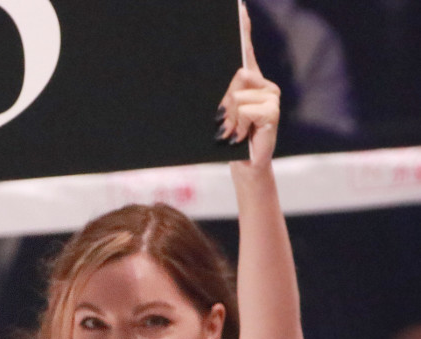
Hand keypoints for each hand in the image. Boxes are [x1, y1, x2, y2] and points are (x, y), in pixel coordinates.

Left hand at [216, 4, 279, 170]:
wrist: (245, 165)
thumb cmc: (232, 140)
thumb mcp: (225, 114)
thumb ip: (228, 94)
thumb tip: (237, 81)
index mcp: (249, 81)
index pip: (246, 50)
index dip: (243, 29)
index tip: (239, 8)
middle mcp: (263, 84)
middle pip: (237, 76)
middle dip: (225, 102)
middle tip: (224, 123)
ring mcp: (270, 96)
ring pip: (239, 95)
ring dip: (230, 119)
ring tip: (234, 133)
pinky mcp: (272, 110)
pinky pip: (246, 110)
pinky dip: (239, 126)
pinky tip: (242, 135)